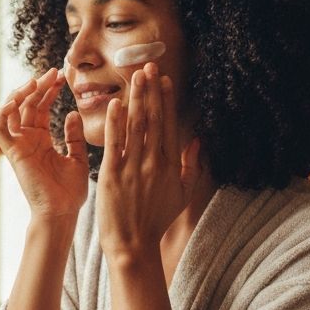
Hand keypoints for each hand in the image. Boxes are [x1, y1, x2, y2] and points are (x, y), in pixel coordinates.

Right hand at [0, 67, 89, 220]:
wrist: (62, 212)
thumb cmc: (70, 192)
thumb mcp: (78, 158)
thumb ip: (74, 136)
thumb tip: (72, 113)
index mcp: (41, 140)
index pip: (40, 107)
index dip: (48, 90)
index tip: (62, 76)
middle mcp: (27, 140)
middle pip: (26, 104)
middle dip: (38, 86)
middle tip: (53, 73)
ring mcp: (18, 145)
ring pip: (9, 111)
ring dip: (20, 94)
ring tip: (36, 81)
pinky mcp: (12, 153)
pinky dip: (3, 112)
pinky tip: (16, 100)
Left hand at [96, 64, 201, 260]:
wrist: (133, 245)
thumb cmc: (156, 221)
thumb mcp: (182, 194)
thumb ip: (191, 166)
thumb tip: (197, 140)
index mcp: (169, 165)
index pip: (167, 124)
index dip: (166, 99)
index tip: (164, 79)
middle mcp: (152, 162)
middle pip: (152, 119)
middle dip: (151, 90)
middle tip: (148, 65)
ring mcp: (132, 168)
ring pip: (135, 126)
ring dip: (135, 98)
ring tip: (134, 75)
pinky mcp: (112, 175)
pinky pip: (114, 144)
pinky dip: (115, 123)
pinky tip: (116, 103)